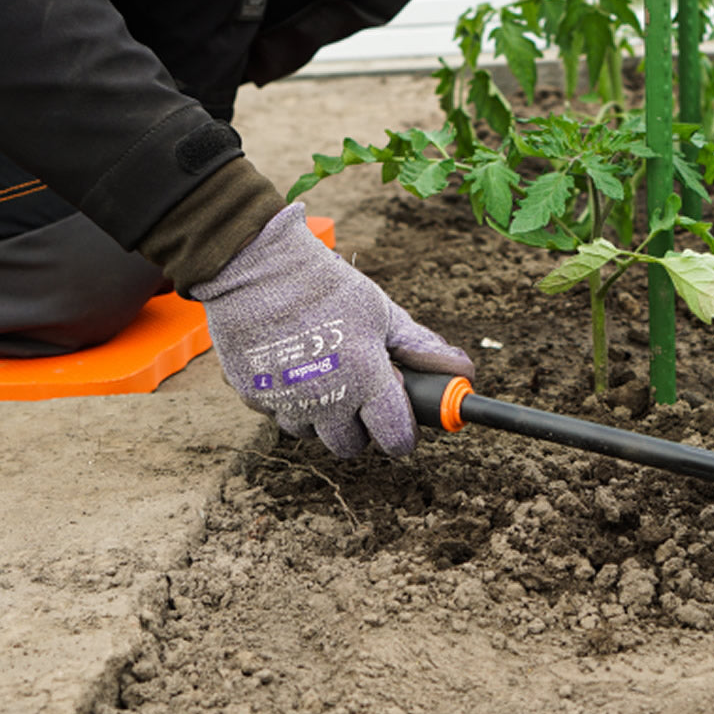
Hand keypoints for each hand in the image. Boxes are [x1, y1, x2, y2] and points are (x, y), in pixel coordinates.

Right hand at [190, 203, 473, 456]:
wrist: (258, 267)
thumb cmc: (326, 286)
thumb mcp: (381, 312)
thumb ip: (419, 348)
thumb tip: (460, 369)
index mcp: (366, 377)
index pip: (395, 438)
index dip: (401, 434)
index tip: (401, 424)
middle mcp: (327, 398)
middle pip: (350, 446)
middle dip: (359, 426)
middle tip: (358, 391)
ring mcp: (286, 401)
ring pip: (312, 433)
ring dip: (321, 414)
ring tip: (322, 369)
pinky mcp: (253, 396)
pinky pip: (279, 414)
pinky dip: (288, 398)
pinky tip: (292, 363)